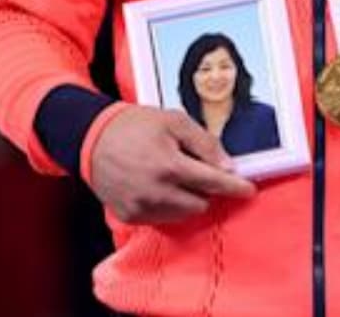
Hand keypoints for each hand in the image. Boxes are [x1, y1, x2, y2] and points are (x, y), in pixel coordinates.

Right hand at [87, 105, 256, 223]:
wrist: (91, 137)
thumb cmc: (134, 125)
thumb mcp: (174, 121)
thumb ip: (204, 143)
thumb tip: (228, 166)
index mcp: (170, 166)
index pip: (213, 183)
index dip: (234, 187)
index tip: (248, 189)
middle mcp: (156, 191)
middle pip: (200, 203)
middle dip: (204, 189)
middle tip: (194, 170)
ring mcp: (141, 207)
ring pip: (182, 214)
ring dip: (186, 198)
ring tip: (171, 175)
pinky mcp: (130, 216)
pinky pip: (162, 218)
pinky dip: (166, 205)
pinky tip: (155, 185)